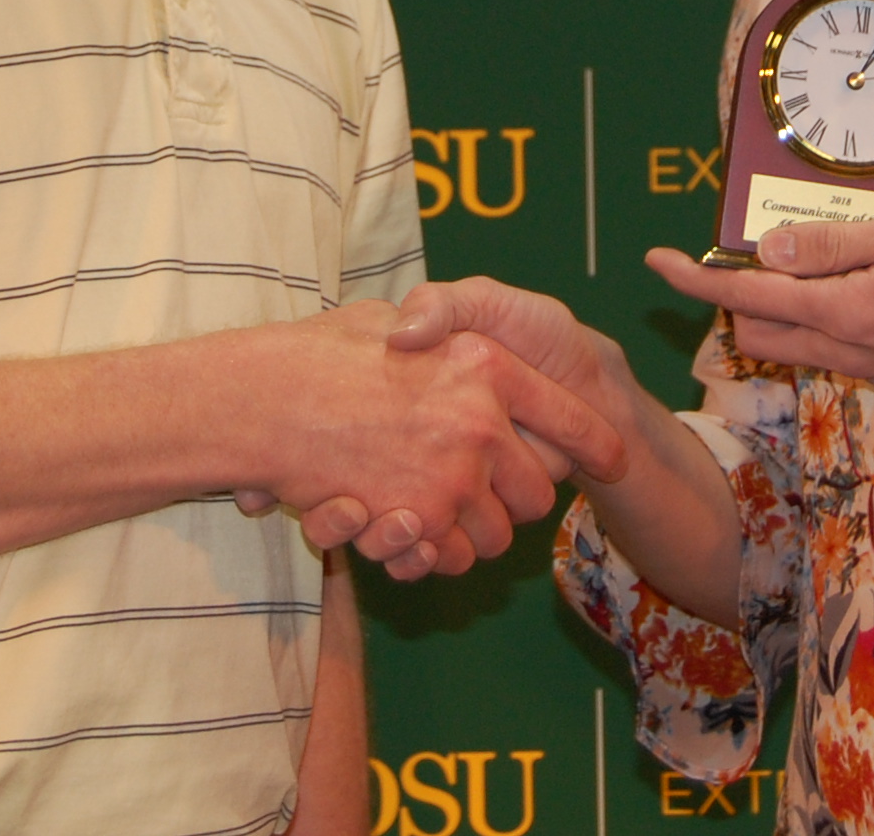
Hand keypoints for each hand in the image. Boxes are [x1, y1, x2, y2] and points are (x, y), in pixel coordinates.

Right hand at [241, 302, 627, 577]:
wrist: (260, 398)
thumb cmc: (322, 352)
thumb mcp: (393, 316)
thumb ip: (442, 323)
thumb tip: (459, 344)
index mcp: (485, 365)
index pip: (571, 414)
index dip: (597, 441)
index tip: (612, 458)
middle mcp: (480, 422)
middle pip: (538, 491)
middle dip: (521, 500)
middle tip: (491, 490)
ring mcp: (451, 477)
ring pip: (498, 536)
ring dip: (477, 533)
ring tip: (442, 511)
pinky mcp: (417, 521)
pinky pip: (451, 557)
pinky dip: (437, 555)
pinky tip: (413, 532)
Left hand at [645, 208, 873, 393]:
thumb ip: (837, 243)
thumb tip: (769, 247)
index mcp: (848, 313)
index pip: (750, 297)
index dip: (696, 278)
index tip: (656, 260)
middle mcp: (850, 350)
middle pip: (758, 329)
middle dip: (728, 293)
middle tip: (724, 248)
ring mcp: (871, 367)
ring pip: (790, 343)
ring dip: (768, 307)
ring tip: (778, 259)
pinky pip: (825, 349)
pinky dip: (806, 318)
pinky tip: (830, 283)